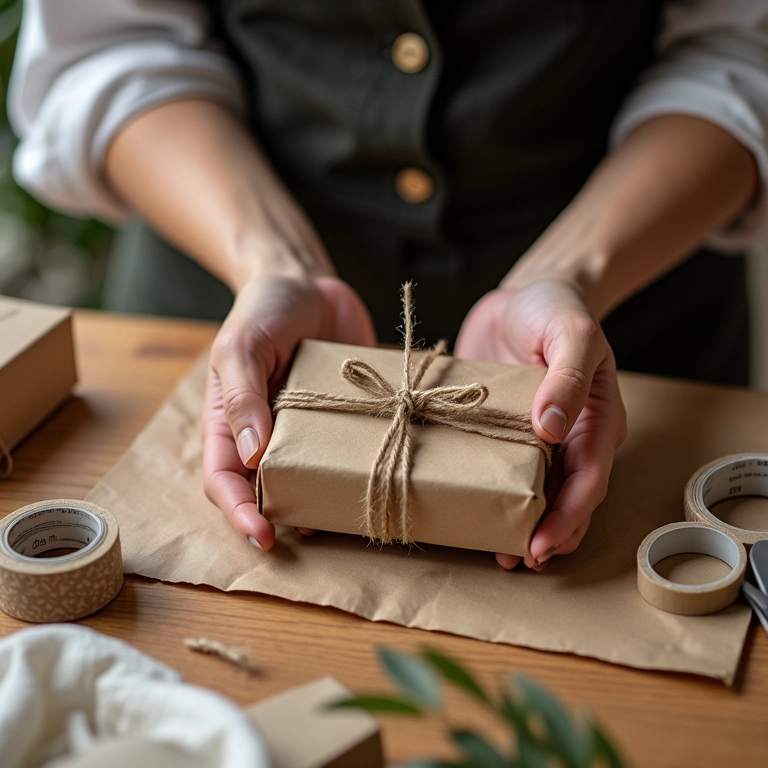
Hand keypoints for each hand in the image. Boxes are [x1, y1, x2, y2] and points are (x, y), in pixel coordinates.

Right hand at [202, 276, 376, 548]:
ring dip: (322, 500)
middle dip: (281, 517)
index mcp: (229, 423)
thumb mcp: (242, 346)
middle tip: (307, 534)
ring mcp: (306, 430)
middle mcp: (266, 435)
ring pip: (309, 479)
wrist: (309, 284)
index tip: (262, 535)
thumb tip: (250, 455)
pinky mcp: (342, 418)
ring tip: (342, 514)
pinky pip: (346, 452)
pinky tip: (372, 478)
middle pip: (266, 490)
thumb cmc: (263, 312)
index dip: (238, 512)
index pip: (223, 479)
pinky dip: (354, 469)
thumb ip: (242, 396)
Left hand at [455, 279, 626, 569]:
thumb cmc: (555, 309)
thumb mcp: (570, 333)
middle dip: (548, 535)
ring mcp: (536, 439)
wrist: (522, 295)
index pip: (589, 479)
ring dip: (522, 525)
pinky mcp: (503, 431)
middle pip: (567, 499)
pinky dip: (494, 495)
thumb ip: (568, 376)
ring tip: (498, 552)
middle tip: (517, 560)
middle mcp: (569, 438)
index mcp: (596, 419)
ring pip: (537, 493)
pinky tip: (477, 512)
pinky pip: (502, 469)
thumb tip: (550, 428)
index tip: (541, 544)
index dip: (569, 516)